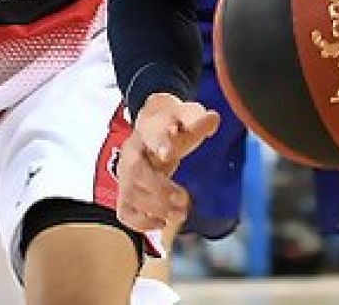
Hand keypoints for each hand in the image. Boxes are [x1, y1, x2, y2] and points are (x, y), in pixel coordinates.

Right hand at [115, 93, 218, 232]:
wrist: (151, 131)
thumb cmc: (171, 126)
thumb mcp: (186, 116)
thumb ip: (198, 119)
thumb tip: (213, 119)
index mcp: (148, 130)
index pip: (152, 134)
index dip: (159, 143)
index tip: (168, 153)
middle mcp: (131, 153)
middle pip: (135, 171)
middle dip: (159, 189)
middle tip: (184, 200)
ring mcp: (125, 175)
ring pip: (130, 194)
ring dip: (156, 209)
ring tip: (180, 214)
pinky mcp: (125, 194)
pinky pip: (125, 212)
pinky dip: (141, 223)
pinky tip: (162, 223)